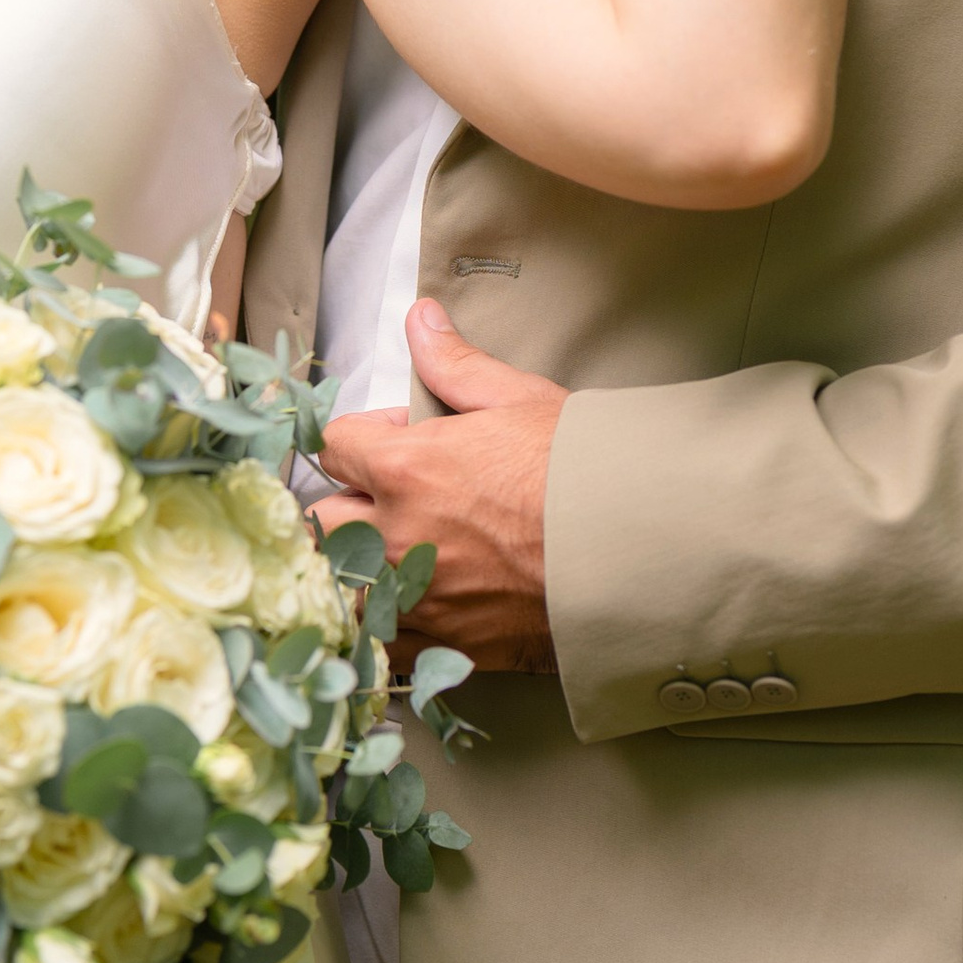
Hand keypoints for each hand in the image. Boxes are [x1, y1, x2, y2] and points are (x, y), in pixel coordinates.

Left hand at [319, 302, 566, 680]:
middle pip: (324, 521)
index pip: (334, 445)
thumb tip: (421, 321)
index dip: (364, 436)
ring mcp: (416, 596)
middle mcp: (397, 536)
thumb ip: (455, 364)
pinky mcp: (442, 641)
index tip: (399, 439)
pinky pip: (382, 636)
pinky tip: (424, 600)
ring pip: (345, 585)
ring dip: (359, 568)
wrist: (638, 550)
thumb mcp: (520, 400)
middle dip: (347, 504)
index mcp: (407, 468)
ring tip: (400, 555)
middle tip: (391, 498)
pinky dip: (392, 619)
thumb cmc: (584, 471)